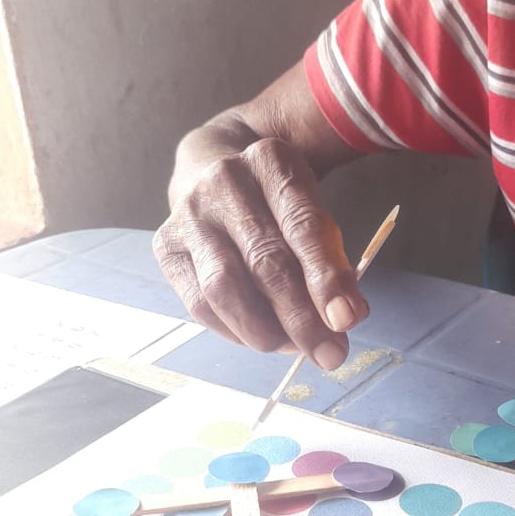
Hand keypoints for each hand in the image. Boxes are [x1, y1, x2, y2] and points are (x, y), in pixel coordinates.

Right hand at [153, 138, 368, 367]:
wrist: (211, 171)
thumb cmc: (274, 203)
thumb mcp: (311, 210)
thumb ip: (331, 258)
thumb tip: (345, 317)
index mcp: (271, 161)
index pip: (303, 225)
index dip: (327, 277)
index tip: (348, 319)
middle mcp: (224, 181)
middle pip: (265, 261)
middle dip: (302, 317)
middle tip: (330, 353)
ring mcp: (189, 213)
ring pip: (225, 287)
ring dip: (265, 331)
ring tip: (295, 348)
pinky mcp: (166, 245)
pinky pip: (199, 304)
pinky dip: (235, 331)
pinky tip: (262, 338)